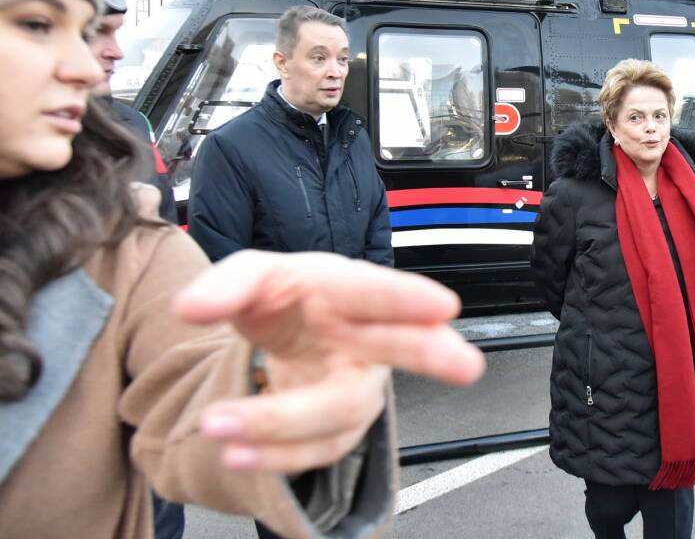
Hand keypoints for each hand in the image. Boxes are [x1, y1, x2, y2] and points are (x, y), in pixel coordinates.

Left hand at [173, 251, 485, 473]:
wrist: (291, 335)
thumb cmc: (287, 298)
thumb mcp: (253, 277)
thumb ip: (224, 285)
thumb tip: (190, 307)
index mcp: (348, 290)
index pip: (375, 290)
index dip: (407, 298)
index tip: (443, 306)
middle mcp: (368, 338)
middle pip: (403, 346)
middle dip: (433, 355)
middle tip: (466, 366)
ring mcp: (358, 386)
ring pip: (339, 410)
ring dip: (280, 422)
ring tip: (217, 425)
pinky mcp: (340, 427)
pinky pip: (317, 449)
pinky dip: (274, 454)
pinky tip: (237, 452)